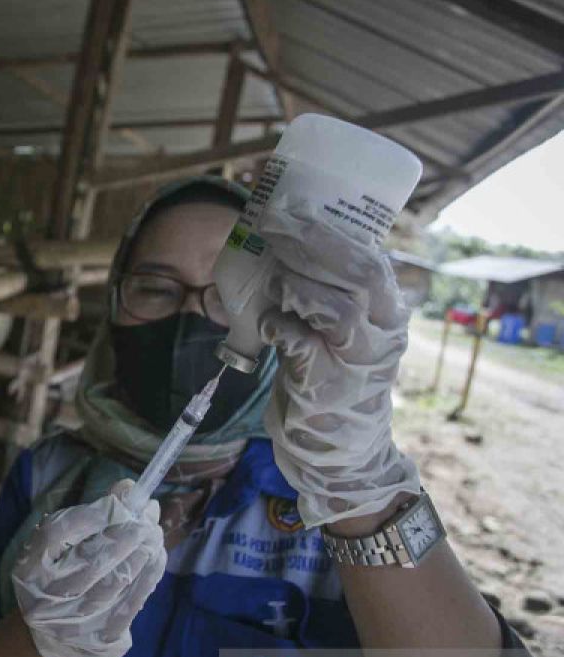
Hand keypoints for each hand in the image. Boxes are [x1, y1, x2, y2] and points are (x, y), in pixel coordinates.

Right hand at [11, 479, 165, 656]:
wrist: (52, 636)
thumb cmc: (61, 574)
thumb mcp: (63, 546)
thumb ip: (93, 516)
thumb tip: (131, 489)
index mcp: (29, 568)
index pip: (55, 534)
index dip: (88, 515)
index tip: (117, 501)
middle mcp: (44, 597)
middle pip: (89, 561)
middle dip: (125, 536)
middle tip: (147, 520)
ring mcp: (71, 622)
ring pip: (115, 583)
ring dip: (141, 555)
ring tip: (155, 536)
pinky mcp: (99, 638)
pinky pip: (130, 605)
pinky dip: (148, 578)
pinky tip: (157, 559)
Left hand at [256, 198, 419, 526]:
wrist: (338, 452)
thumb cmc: (331, 378)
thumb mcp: (338, 331)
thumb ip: (323, 293)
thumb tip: (279, 242)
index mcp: (387, 311)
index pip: (369, 257)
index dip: (331, 228)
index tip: (292, 204)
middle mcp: (382, 333)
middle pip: (358, 275)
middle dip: (313, 244)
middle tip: (274, 224)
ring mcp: (358, 363)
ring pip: (335, 309)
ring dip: (296, 288)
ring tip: (275, 285)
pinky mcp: (328, 388)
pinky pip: (303, 348)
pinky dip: (281, 330)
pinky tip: (269, 327)